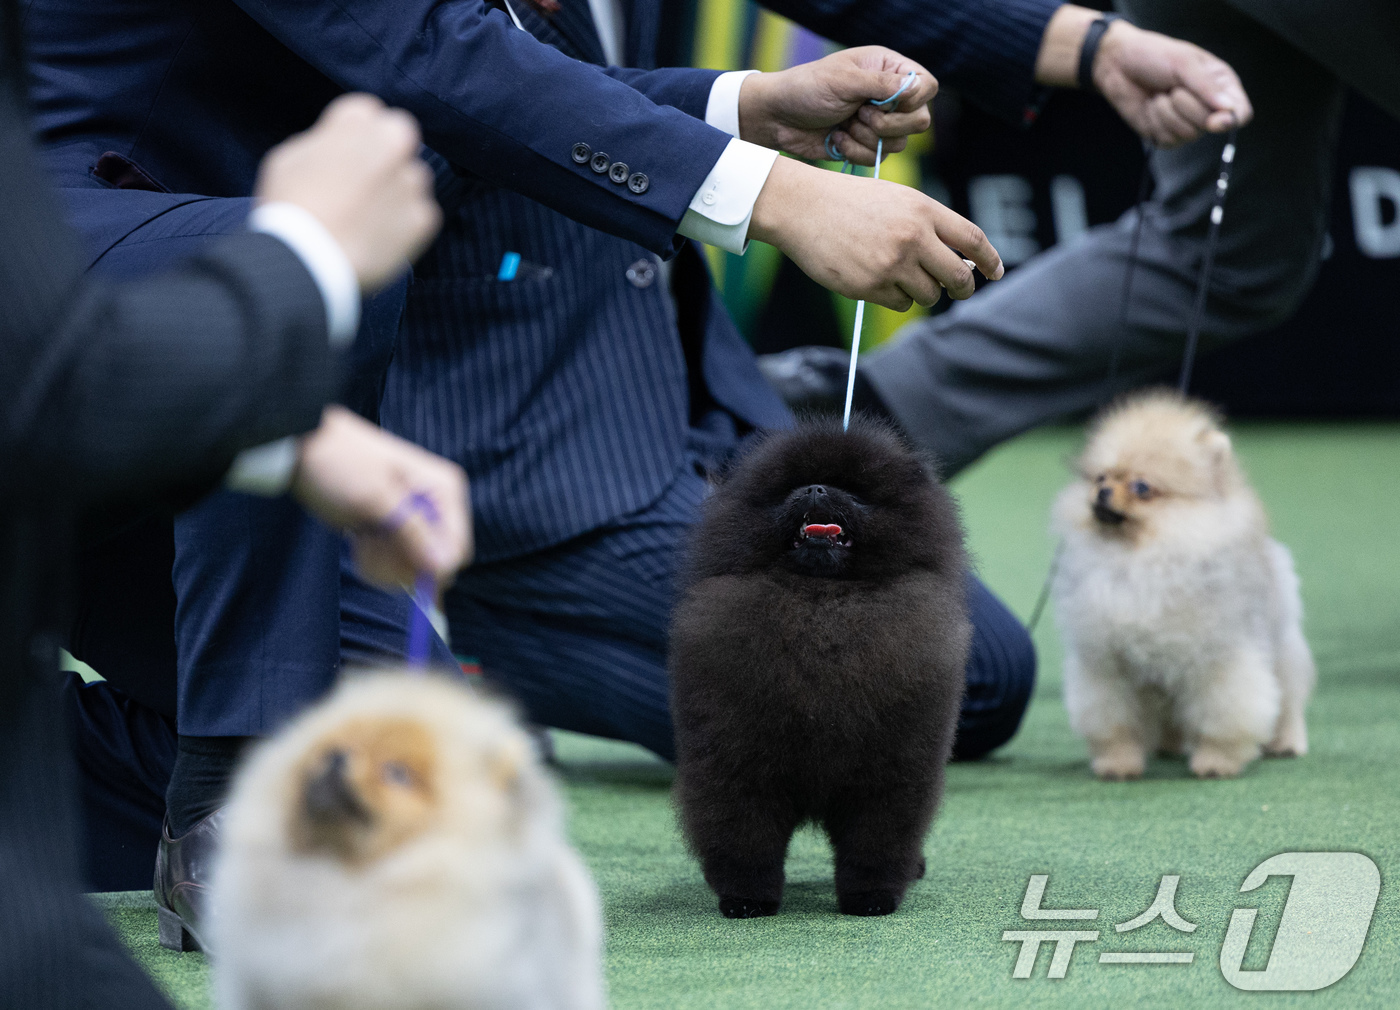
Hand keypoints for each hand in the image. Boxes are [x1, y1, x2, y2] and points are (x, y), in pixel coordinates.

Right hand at [254, 94, 441, 290]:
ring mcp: (413, 182)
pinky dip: (403, 225)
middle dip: (384, 156)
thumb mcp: (291, 156)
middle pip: (397, 141)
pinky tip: (375, 237)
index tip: (344, 155)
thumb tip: (339, 146)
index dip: (353, 135)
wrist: (309, 260)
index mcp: (360, 119)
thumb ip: (325, 142)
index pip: (367, 113)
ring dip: (395, 191)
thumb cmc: (290, 205)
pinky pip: (418, 215)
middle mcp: (395, 143)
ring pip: (411, 178)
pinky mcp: (425, 218)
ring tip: (363, 218)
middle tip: (361, 185)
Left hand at [291, 407, 470, 589]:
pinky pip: (396, 564)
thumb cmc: (340, 463)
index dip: (430, 567)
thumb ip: (413, 533)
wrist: (303, 448)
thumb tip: (446, 567)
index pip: (457, 550)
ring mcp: (415, 520)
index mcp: (444, 491)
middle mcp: (436, 506)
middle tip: (369, 545)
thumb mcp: (375, 498)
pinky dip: (376, 561)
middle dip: (400, 563)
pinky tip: (359, 540)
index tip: (394, 559)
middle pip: (435, 564)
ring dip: (384, 564)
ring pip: (414, 568)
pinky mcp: (395, 530)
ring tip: (361, 539)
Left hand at [738, 47, 937, 165]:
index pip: (927, 85)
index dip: (914, 99)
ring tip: (844, 125)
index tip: (886, 102)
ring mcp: (879, 122)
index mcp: (887, 69)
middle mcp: (888, 96)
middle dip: (889, 123)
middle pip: (919, 120)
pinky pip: (879, 157)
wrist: (778, 118)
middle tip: (860, 115)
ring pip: (900, 143)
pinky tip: (836, 139)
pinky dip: (857, 151)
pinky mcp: (866, 145)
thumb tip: (917, 88)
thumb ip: (882, 85)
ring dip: (868, 138)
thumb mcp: (844, 80)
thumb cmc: (807, 89)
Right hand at [749, 157, 1003, 310]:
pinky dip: (894, 296)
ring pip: (929, 295)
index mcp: (923, 210)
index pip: (972, 240)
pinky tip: (875, 278)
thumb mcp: (896, 200)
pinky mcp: (871, 285)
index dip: (990, 260)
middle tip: (959, 290)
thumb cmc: (850, 202)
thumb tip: (958, 263)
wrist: (803, 207)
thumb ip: (928, 226)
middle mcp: (913, 237)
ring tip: (900, 275)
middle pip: (957, 277)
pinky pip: (900, 303)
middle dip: (962, 288)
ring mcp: (892, 263)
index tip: (996, 272)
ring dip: (922, 291)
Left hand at [1095, 20, 1251, 146]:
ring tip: (1160, 95)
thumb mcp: (1184, 63)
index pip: (1240, 112)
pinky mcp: (1166, 135)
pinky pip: (1169, 139)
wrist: (1118, 66)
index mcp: (1220, 84)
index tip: (1214, 121)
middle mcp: (1207, 106)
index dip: (1230, 120)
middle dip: (1189, 107)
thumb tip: (1228, 110)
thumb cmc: (1154, 57)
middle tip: (1173, 89)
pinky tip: (1151, 107)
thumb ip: (1206, 86)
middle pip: (1213, 125)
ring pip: (1190, 134)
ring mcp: (1187, 123)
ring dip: (1169, 113)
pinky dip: (1157, 122)